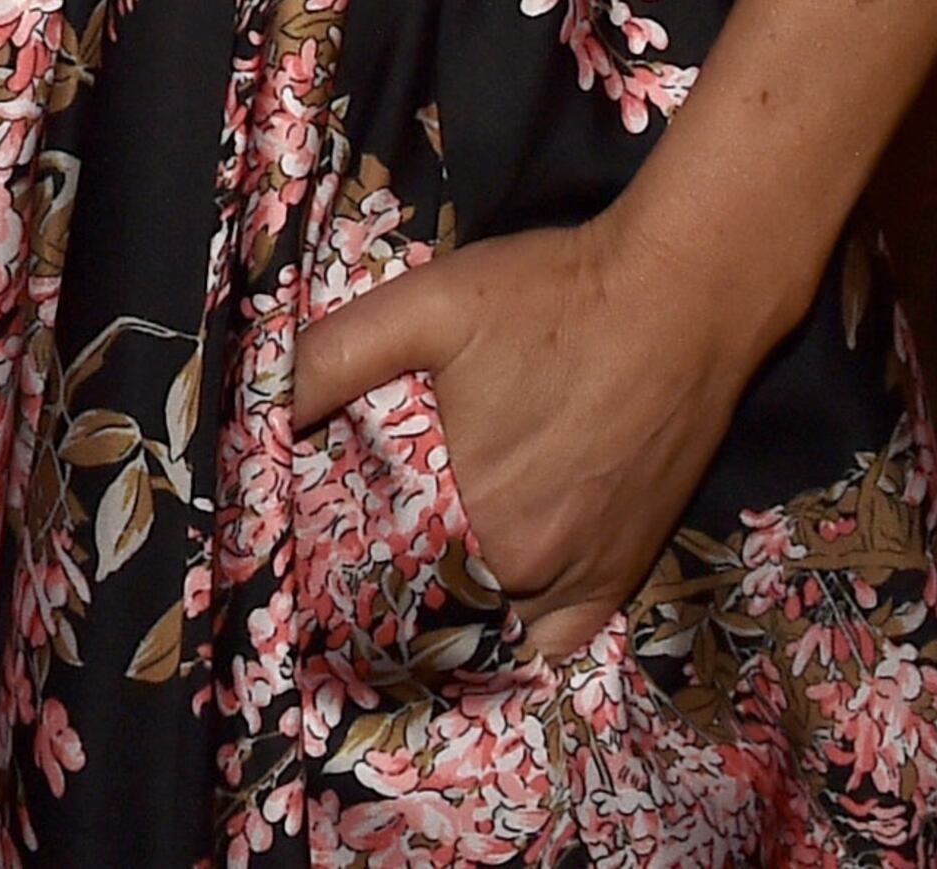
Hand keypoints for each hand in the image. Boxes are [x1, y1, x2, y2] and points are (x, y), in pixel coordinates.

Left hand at [290, 214, 764, 657]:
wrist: (678, 298)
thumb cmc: (548, 298)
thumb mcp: (424, 306)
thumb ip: (333, 359)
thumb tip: (258, 408)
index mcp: (467, 518)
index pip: (375, 574)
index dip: (338, 555)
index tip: (314, 531)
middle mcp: (526, 572)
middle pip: (432, 600)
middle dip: (389, 574)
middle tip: (360, 532)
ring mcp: (582, 582)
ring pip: (489, 622)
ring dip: (448, 602)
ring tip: (411, 559)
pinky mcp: (623, 574)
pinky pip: (556, 639)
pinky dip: (518, 627)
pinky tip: (487, 595)